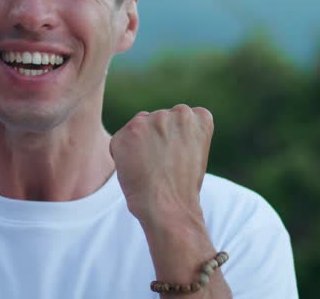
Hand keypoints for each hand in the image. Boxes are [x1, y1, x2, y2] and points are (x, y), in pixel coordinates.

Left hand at [110, 105, 213, 224]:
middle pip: (157, 119)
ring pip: (138, 127)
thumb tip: (156, 126)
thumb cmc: (181, 187)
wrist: (168, 207)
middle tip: (162, 166)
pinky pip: (119, 141)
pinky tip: (135, 170)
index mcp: (199, 117)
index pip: (180, 117)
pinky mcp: (130, 130)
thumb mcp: (194, 152)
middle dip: (155, 139)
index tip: (179, 157)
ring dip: (138, 145)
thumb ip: (181, 132)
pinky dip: (121, 155)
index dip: (175, 139)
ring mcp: (154, 120)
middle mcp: (178, 112)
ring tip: (149, 168)